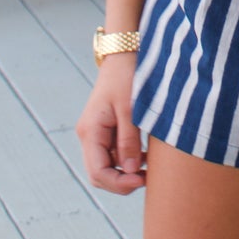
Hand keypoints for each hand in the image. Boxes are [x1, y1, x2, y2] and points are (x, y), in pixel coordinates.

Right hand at [76, 54, 144, 194]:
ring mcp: (95, 133)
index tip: (143, 180)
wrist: (123, 55)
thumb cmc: (126, 78)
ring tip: (150, 167)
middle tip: (148, 178)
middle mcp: (88, 136)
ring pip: (106, 166)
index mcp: (90, 132)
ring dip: (126, 172)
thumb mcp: (130, 110)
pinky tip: (145, 156)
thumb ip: (129, 142)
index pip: (98, 173)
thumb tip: (131, 171)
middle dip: (122, 182)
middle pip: (100, 174)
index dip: (119, 183)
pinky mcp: (104, 130)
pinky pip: (112, 154)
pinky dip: (127, 160)